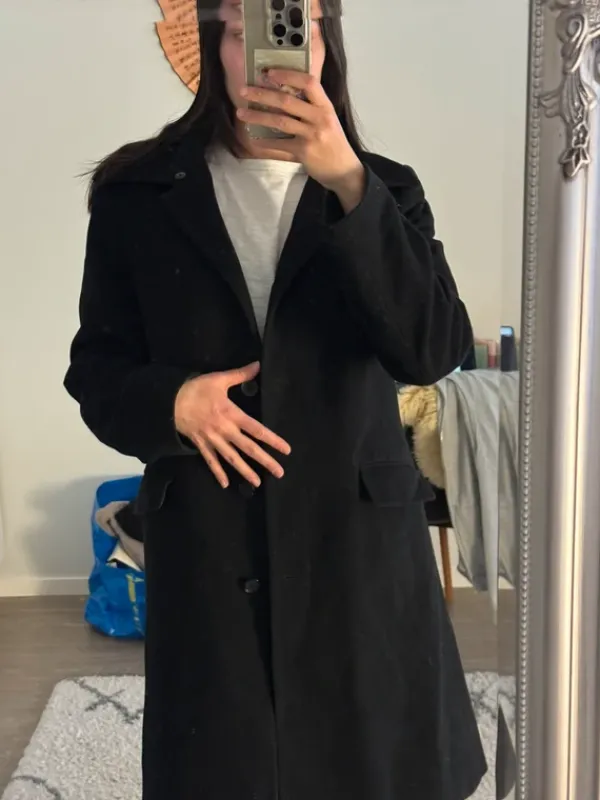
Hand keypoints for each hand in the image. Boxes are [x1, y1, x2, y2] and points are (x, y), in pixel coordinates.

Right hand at [174, 362, 290, 488]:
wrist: (169, 401)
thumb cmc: (196, 389)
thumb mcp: (219, 379)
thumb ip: (240, 374)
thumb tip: (258, 365)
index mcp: (232, 414)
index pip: (257, 429)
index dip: (272, 440)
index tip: (286, 450)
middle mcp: (225, 430)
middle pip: (248, 448)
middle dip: (265, 461)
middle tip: (280, 472)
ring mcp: (213, 440)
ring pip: (232, 459)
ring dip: (245, 471)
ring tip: (257, 483)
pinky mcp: (201, 445)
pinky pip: (211, 461)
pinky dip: (218, 473)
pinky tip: (225, 484)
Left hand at [238, 70, 365, 201]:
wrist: (344, 170)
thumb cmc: (333, 142)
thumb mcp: (328, 119)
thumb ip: (311, 107)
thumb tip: (285, 92)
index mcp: (325, 106)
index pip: (308, 82)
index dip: (287, 74)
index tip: (269, 72)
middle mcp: (319, 118)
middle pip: (287, 101)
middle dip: (262, 94)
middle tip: (244, 90)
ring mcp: (311, 135)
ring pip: (280, 121)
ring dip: (258, 116)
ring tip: (241, 112)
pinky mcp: (304, 152)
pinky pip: (279, 144)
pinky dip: (265, 141)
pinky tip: (253, 138)